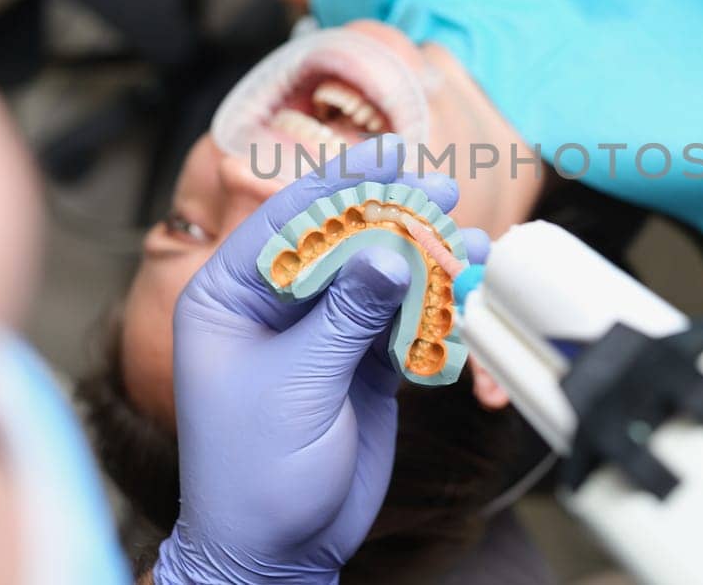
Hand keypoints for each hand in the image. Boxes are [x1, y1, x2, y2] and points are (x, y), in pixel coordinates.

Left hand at [154, 134, 488, 584]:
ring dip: (428, 261)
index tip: (390, 157)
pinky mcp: (360, 363)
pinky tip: (471, 286)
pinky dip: (437, 306)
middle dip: (393, 217)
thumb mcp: (296, 385)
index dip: (339, 186)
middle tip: (442, 193)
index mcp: (228, 297)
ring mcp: (320, 333)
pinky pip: (402, 320)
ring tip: (474, 246)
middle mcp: (273, 306)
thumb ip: (345, 315)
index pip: (286, 223)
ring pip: (378, 277)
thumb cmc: (253, 474)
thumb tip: (388, 252)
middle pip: (339, 241)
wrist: (276, 550)